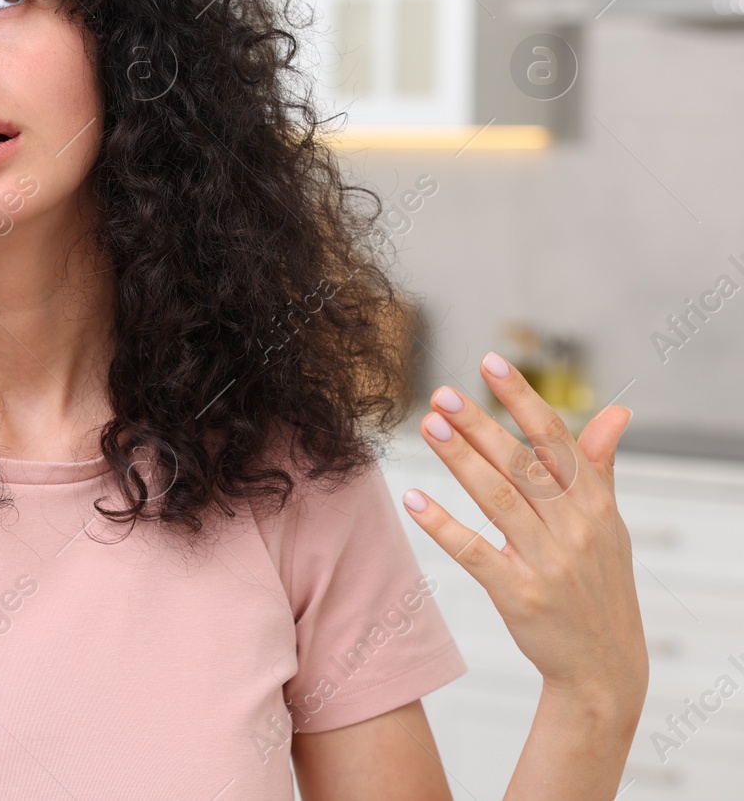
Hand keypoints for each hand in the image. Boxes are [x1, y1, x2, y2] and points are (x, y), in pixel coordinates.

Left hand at [400, 351, 648, 718]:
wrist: (603, 668)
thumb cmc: (599, 585)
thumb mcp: (609, 525)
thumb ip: (601, 467)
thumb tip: (616, 412)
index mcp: (596, 504)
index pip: (556, 439)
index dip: (522, 398)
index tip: (489, 362)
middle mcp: (576, 528)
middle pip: (522, 464)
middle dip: (481, 424)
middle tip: (441, 393)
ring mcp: (548, 562)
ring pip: (499, 500)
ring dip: (461, 461)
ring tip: (428, 427)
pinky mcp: (520, 595)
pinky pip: (476, 552)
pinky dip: (443, 525)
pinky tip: (414, 499)